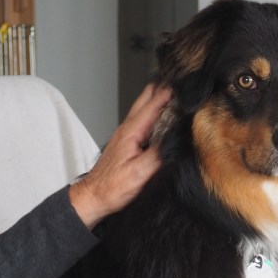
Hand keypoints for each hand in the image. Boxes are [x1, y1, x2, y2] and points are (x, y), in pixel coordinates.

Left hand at [68, 84, 170, 227]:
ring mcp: (125, 135)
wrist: (93, 198)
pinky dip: (153, 112)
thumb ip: (158, 154)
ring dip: (157, 98)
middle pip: (145, 100)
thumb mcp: (139, 173)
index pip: (152, 105)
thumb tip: (176, 139)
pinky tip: (161, 116)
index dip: (168, 92)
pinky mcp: (127, 142)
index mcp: (131, 132)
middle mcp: (127, 129)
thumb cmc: (112, 188)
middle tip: (179, 80)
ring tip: (174, 91)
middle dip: (161, 88)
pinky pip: (142, 120)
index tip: (183, 83)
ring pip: (143, 109)